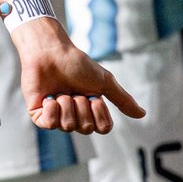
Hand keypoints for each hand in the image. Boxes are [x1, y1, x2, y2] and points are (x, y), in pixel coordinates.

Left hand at [12, 17, 144, 133]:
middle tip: (74, 90)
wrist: (51, 53)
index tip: (94, 95)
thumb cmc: (77, 64)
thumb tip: (143, 114)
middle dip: (82, 106)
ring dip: (67, 104)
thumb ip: (122, 100)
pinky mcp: (39, 116)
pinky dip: (52, 108)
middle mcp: (75, 117)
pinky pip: (50, 124)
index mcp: (91, 111)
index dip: (100, 112)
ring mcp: (56, 117)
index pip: (103, 128)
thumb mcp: (104, 82)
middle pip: (86, 128)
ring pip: (68, 126)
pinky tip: (49, 96)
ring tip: (61, 90)